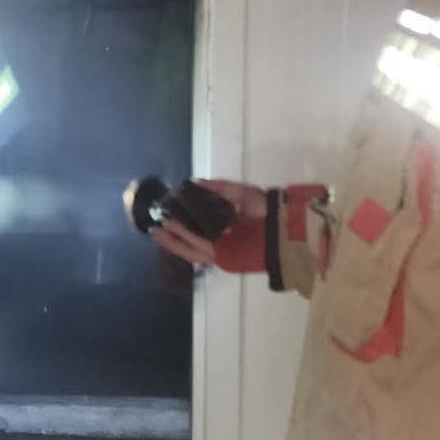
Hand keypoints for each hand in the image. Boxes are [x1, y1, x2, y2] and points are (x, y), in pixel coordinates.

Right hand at [151, 179, 266, 269]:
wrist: (285, 225)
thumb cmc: (265, 209)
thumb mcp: (240, 194)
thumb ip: (219, 189)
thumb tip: (195, 182)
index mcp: (224, 229)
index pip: (197, 230)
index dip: (181, 225)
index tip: (166, 213)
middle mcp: (221, 241)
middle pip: (190, 243)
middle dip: (172, 237)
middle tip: (154, 227)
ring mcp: (222, 251)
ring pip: (191, 249)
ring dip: (174, 240)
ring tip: (158, 230)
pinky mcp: (226, 257)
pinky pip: (201, 250)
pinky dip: (186, 242)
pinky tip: (173, 231)